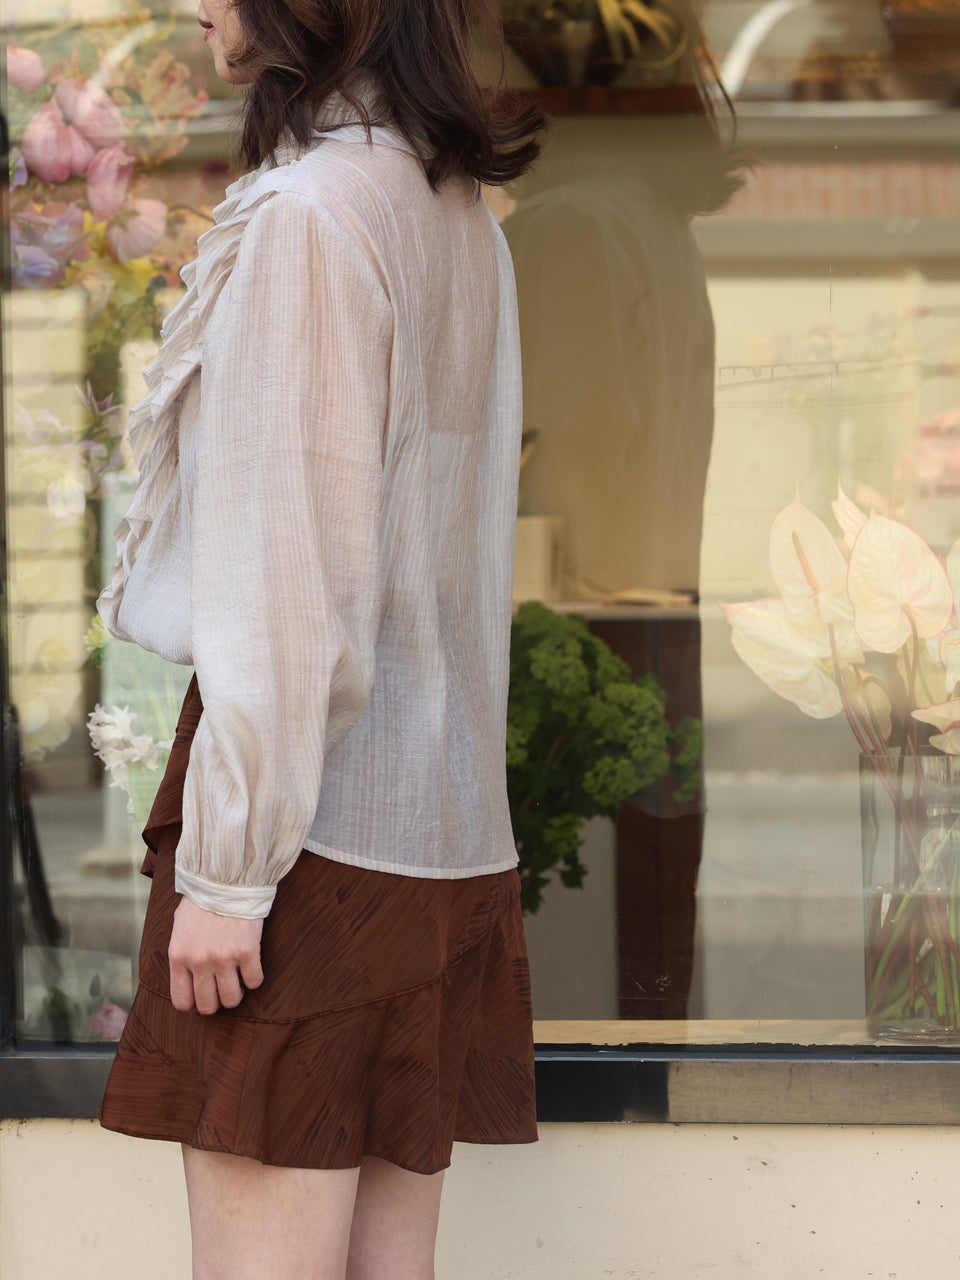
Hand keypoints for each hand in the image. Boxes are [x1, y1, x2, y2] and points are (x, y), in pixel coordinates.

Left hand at [168, 897, 263, 1014]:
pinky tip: (250, 965)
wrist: (225, 878)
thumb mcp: (179, 928)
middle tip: (221, 988)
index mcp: (179, 957)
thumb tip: (186, 977)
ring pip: (232, 999)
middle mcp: (199, 962)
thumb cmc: (202, 901)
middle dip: (216, 1000)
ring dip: (235, 992)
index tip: (201, 997)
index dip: (193, 1003)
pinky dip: (254, 977)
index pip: (182, 1001)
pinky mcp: (247, 951)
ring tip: (237, 978)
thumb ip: (182, 954)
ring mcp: (224, 959)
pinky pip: (254, 981)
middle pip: (208, 1005)